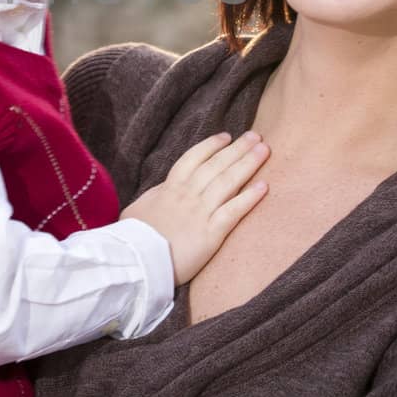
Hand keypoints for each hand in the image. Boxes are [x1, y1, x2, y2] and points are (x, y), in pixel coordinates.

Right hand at [120, 131, 268, 285]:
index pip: (194, 158)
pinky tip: (264, 186)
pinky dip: (250, 198)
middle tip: (256, 136)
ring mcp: (201, 212)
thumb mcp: (137, 209)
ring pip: (228, 182)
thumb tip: (161, 191)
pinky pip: (234, 211)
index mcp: (169, 187)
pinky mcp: (211, 234)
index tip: (227, 137)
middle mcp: (188, 195)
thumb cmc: (132, 237)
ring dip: (248, 164)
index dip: (211, 146)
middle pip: (217, 165)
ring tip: (264, 150)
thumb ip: (154, 197)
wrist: (135, 260)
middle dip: (237, 149)